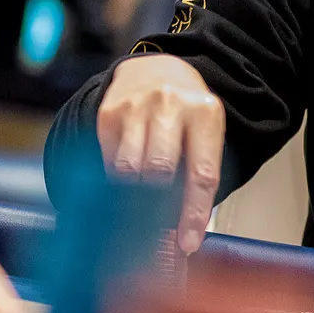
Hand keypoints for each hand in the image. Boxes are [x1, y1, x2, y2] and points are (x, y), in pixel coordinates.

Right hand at [97, 54, 225, 253]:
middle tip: (156, 224)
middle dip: (157, 204)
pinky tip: (126, 173)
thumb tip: (185, 230)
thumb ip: (198, 173)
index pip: (202, 173)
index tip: (188, 243)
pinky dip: (116, 177)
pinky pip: (107, 161)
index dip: (193, 213)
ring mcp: (137, 107)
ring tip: (140, 197)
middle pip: (159, 170)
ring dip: (133, 193)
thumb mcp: (205, 133)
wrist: (157, 68)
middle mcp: (171, 106)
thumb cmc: (187, 112)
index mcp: (206, 114)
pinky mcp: (109, 113)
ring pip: (128, 169)